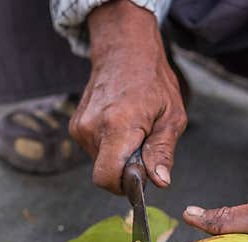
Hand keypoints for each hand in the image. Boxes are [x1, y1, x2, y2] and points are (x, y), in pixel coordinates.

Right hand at [70, 0, 186, 192]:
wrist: (124, 50)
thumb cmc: (152, 80)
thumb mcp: (171, 116)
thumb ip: (163, 151)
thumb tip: (160, 182)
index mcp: (118, 126)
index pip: (106, 178)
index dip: (124, 186)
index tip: (140, 176)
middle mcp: (92, 128)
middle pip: (104, 174)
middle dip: (125, 170)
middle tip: (143, 146)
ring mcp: (80, 127)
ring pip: (99, 164)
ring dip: (118, 157)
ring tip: (133, 131)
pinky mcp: (76, 127)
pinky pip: (94, 151)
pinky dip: (109, 147)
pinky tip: (120, 126)